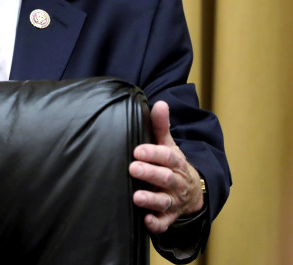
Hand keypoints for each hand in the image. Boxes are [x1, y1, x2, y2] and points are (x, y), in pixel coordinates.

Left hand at [129, 101, 203, 233]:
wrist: (193, 191)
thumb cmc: (172, 163)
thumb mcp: (168, 144)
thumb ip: (160, 126)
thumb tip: (159, 103)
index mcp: (176, 162)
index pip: (167, 156)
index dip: (153, 153)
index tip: (138, 150)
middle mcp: (176, 182)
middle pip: (166, 178)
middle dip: (150, 173)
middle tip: (133, 168)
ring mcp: (173, 200)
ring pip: (164, 201)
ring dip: (151, 200)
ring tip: (136, 197)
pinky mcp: (170, 216)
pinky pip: (164, 223)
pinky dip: (156, 224)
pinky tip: (146, 221)